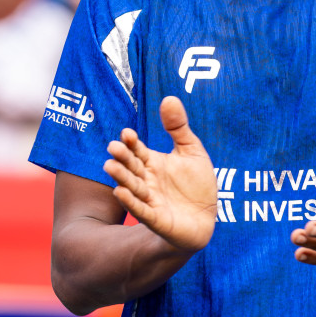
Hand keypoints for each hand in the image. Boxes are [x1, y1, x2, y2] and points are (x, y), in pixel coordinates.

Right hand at [103, 96, 216, 252]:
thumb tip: (169, 98)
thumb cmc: (196, 185)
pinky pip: (140, 210)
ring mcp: (149, 199)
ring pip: (132, 187)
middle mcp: (146, 180)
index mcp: (152, 163)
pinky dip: (130, 201)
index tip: (127, 133)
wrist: (206, 218)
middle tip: (113, 147)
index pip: (137, 150)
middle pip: (131, 167)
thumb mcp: (191, 151)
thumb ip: (178, 127)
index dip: (132, 142)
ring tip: (109, 166)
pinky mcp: (155, 218)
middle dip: (122, 158)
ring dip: (121, 177)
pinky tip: (120, 192)